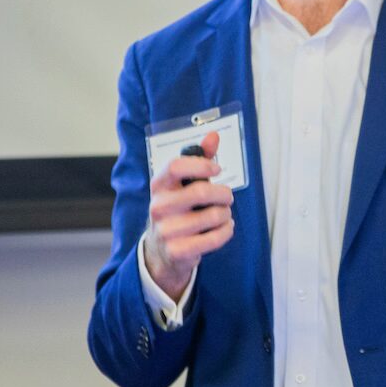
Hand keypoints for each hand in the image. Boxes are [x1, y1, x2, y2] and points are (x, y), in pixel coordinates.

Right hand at [143, 130, 233, 299]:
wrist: (161, 250)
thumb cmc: (177, 210)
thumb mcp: (182, 184)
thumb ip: (199, 159)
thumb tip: (213, 135)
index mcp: (159, 185)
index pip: (176, 166)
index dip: (202, 165)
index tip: (216, 170)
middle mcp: (159, 207)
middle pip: (201, 192)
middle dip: (223, 193)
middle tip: (227, 197)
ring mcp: (167, 231)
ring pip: (213, 216)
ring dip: (226, 214)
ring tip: (222, 214)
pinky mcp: (178, 251)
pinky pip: (215, 238)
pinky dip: (227, 231)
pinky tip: (224, 228)